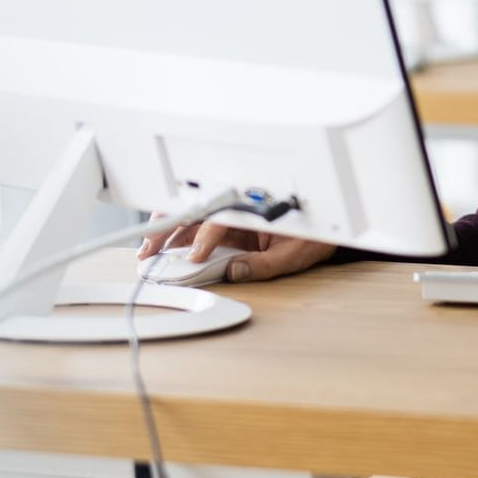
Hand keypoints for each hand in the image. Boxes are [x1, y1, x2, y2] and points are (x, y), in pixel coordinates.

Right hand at [136, 216, 334, 282]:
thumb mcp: (292, 254)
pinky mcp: (230, 223)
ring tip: (148, 250)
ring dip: (168, 232)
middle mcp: (238, 206)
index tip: (192, 258)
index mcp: (253, 208)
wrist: (328, 225)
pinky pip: (200, 227)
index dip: (203, 240)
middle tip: (149, 250)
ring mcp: (232, 214)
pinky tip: (165, 247)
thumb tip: (234, 271)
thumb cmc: (314, 234)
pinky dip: (180, 236)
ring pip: (191, 218)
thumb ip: (263, 265)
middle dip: (169, 229)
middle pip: (195, 213)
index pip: (219, 221)